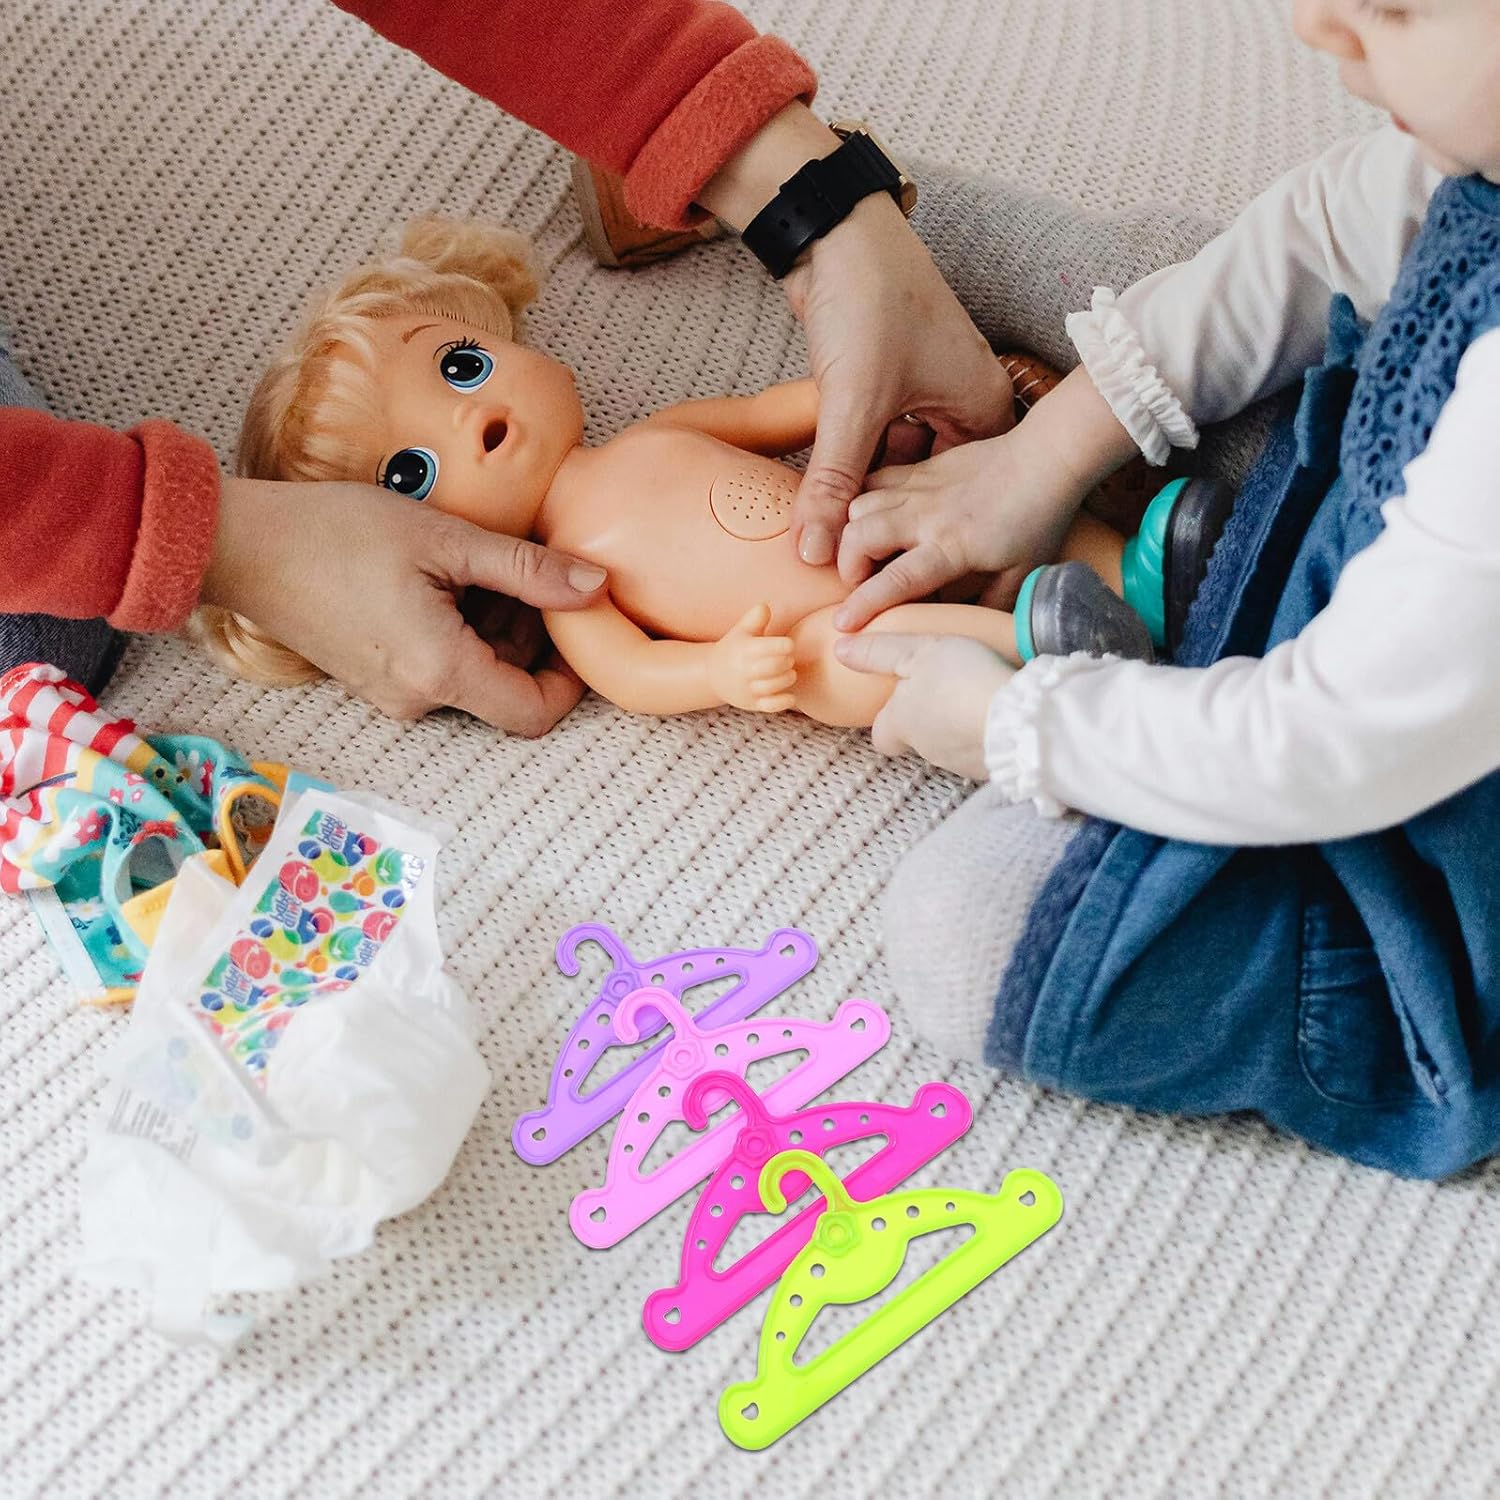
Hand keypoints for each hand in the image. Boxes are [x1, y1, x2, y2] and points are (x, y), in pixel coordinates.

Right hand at [202, 477, 608, 735]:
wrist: (242, 546)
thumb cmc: (336, 533)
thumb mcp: (446, 540)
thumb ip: (528, 569)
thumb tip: (596, 586)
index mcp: (441, 674)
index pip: (535, 712)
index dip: (569, 678)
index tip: (575, 624)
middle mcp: (417, 701)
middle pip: (507, 691)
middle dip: (530, 638)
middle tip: (525, 574)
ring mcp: (392, 695)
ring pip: (475, 676)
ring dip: (494, 629)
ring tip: (479, 566)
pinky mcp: (374, 679)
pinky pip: (439, 667)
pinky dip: (459, 631)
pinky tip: (444, 578)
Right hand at [707, 603, 796, 712]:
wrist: (714, 675)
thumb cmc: (736, 649)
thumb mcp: (741, 631)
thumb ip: (754, 618)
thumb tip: (764, 607)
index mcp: (745, 650)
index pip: (767, 647)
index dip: (783, 645)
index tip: (788, 644)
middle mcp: (745, 670)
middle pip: (774, 666)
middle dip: (787, 661)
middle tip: (789, 659)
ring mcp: (749, 689)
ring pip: (774, 686)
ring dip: (787, 678)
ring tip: (789, 672)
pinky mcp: (753, 704)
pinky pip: (771, 706)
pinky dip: (784, 702)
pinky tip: (790, 695)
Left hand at [782, 192, 1015, 565]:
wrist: (834, 228)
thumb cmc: (869, 300)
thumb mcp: (853, 404)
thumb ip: (834, 483)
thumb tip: (814, 554)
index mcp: (983, 407)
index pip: (962, 495)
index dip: (923, 536)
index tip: (889, 579)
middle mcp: (962, 402)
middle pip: (927, 483)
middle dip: (889, 516)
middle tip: (855, 568)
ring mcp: (925, 391)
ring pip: (895, 462)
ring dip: (864, 489)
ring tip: (835, 540)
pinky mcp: (887, 382)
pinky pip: (874, 439)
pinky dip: (851, 461)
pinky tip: (825, 495)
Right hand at [834, 427, 1074, 630]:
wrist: (1045, 460)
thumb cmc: (1037, 521)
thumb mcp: (1019, 576)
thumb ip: (987, 607)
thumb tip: (962, 629)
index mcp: (952, 547)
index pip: (897, 579)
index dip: (865, 604)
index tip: (844, 624)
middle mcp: (927, 516)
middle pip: (860, 535)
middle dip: (847, 565)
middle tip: (859, 580)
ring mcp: (920, 488)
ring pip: (860, 504)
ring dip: (853, 532)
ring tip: (866, 551)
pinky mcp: (919, 469)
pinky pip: (874, 480)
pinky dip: (863, 501)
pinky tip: (873, 519)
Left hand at [834, 632, 1012, 779]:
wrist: (1021, 721)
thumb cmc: (963, 681)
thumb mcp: (917, 653)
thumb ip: (880, 651)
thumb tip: (840, 650)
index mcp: (901, 724)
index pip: (880, 736)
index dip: (888, 720)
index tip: (902, 702)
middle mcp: (926, 750)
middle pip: (918, 739)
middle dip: (930, 719)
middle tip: (949, 691)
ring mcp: (961, 763)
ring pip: (952, 746)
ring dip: (961, 726)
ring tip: (980, 699)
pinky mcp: (993, 769)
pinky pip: (984, 752)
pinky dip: (988, 736)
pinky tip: (1004, 715)